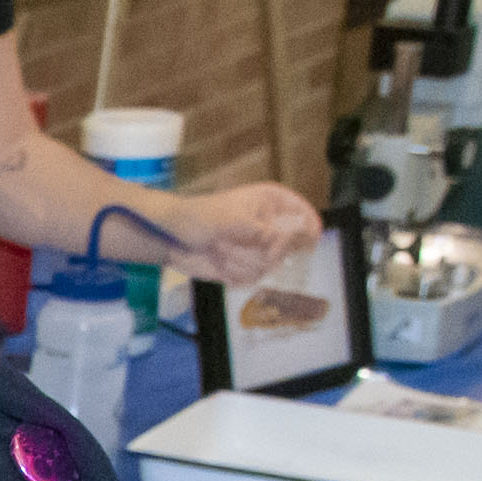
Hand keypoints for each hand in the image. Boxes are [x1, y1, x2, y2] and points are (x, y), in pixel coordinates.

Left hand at [158, 182, 328, 283]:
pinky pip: (254, 277)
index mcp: (270, 203)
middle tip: (246, 244)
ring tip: (224, 250)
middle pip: (291, 246)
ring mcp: (257, 247)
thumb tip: (289, 245)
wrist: (172, 237)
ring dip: (245, 262)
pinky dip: (236, 274)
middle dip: (267, 251)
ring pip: (271, 266)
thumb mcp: (236, 221)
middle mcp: (268, 226)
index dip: (309, 227)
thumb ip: (268, 233)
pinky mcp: (246, 266)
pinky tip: (220, 263)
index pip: (303, 213)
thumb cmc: (200, 217)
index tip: (309, 239)